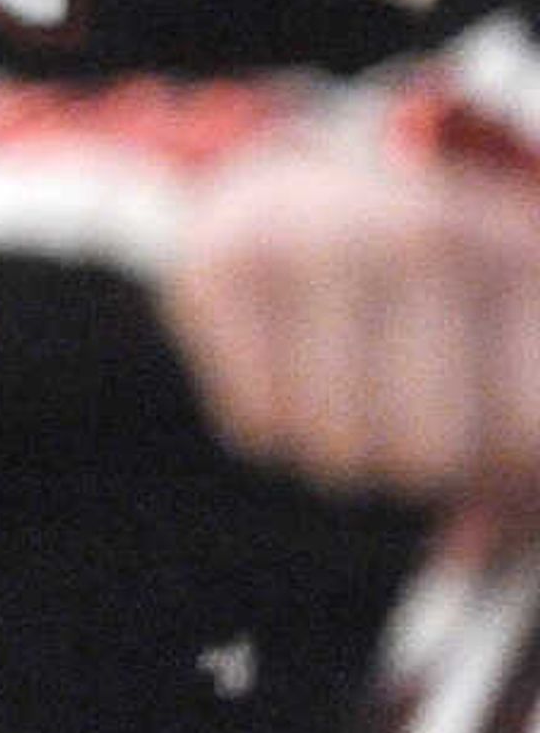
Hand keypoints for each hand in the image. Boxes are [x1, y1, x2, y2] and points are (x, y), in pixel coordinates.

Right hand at [164, 144, 539, 503]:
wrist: (307, 181)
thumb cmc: (439, 295)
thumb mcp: (514, 339)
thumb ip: (518, 451)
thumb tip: (476, 552)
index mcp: (518, 254)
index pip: (522, 441)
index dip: (506, 474)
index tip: (491, 446)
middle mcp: (424, 233)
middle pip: (425, 459)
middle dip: (418, 466)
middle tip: (406, 414)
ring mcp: (315, 239)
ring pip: (332, 451)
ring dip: (340, 444)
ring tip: (347, 380)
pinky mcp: (223, 262)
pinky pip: (257, 426)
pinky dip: (272, 417)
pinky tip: (287, 355)